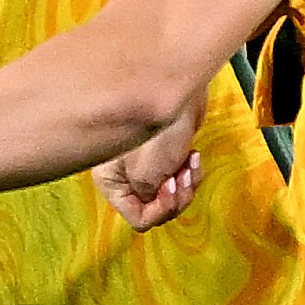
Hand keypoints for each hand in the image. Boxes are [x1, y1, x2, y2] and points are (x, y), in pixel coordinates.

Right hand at [93, 104, 203, 230]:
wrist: (175, 87)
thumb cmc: (159, 129)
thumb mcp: (147, 174)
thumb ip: (148, 200)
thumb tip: (154, 203)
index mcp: (112, 182)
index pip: (137, 217)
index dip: (160, 209)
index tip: (170, 188)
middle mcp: (124, 177)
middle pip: (156, 207)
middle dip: (176, 197)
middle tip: (182, 176)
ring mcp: (144, 166)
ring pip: (170, 194)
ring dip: (186, 183)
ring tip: (190, 162)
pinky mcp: (162, 156)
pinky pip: (179, 178)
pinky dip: (190, 171)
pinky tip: (193, 155)